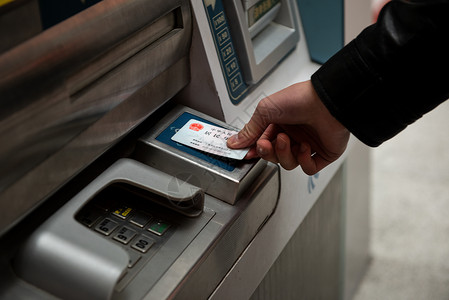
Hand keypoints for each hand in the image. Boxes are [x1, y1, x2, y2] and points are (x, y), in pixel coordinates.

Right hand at [226, 80, 349, 174]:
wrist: (327, 102)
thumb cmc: (299, 99)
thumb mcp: (265, 111)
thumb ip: (249, 129)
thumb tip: (234, 142)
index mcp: (280, 123)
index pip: (262, 143)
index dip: (255, 149)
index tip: (246, 153)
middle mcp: (294, 134)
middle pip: (274, 156)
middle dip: (268, 152)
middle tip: (266, 144)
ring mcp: (308, 145)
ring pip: (289, 163)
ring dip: (285, 154)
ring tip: (288, 140)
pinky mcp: (323, 154)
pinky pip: (308, 168)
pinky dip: (304, 161)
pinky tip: (305, 147)